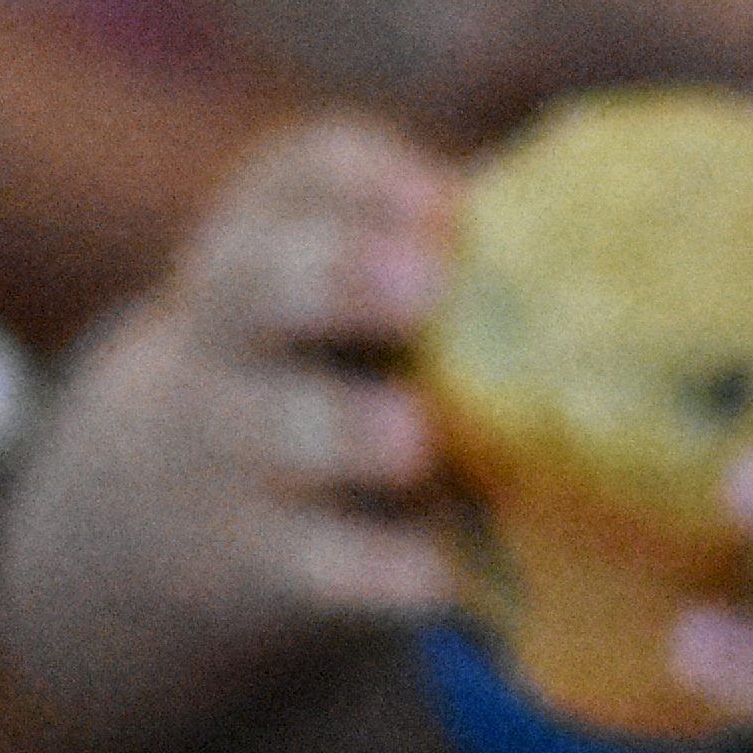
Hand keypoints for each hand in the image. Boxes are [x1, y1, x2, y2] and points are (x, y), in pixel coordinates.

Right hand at [0, 118, 465, 752]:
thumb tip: (599, 226)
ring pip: (269, 425)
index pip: (294, 176)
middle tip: (424, 279)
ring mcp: (228, 443)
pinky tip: (437, 576)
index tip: (442, 199)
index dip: (363, 179)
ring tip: (412, 436)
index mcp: (266, 236)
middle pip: (255, 280)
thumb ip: (439, 254)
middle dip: (335, 275)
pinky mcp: (250, 555)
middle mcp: (230, 328)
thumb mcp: (332, 288)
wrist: (153, 509)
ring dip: (340, 427)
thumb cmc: (315, 361)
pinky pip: (307, 560)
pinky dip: (371, 570)